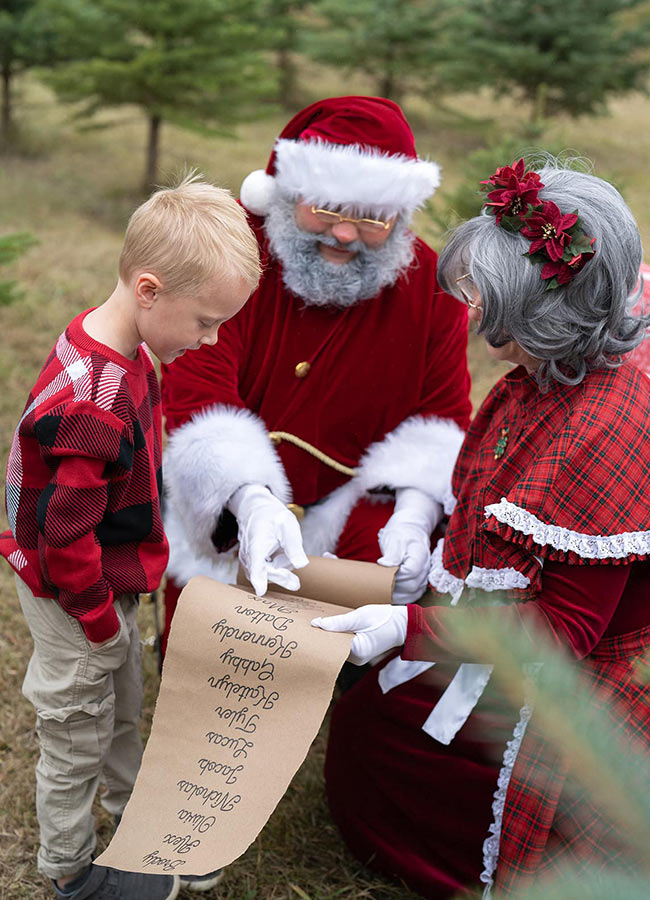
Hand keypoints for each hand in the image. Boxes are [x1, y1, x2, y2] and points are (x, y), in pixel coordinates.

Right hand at [227, 484, 308, 595]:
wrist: (256, 510)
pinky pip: (264, 572)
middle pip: (264, 575)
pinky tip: (281, 557)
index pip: (256, 564)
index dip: (258, 579)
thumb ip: (294, 546)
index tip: (261, 592)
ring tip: (285, 556)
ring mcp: (248, 560)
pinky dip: (275, 568)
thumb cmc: (272, 516)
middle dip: (281, 577)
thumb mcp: (288, 526)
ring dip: (279, 571)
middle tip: (296, 583)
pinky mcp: (251, 564)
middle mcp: (248, 554)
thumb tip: (301, 565)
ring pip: (264, 575)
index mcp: (257, 544)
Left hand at [311, 605, 407, 665]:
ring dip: (330, 636)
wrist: (402, 624)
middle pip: (332, 648)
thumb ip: (338, 622)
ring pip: (337, 647)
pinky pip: (343, 645)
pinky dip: (338, 637)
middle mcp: (356, 659)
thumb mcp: (360, 616)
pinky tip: (331, 628)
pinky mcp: (358, 653)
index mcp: (357, 651)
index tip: (306, 630)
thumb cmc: (384, 618)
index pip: (331, 645)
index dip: (319, 637)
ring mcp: (357, 658)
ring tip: (318, 625)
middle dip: (322, 637)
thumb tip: (316, 624)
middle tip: (309, 626)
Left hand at [378, 487, 441, 603]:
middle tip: (378, 585)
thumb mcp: (394, 539)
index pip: (410, 573)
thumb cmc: (401, 534)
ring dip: (398, 596)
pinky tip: (389, 595)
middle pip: (412, 586)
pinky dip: (401, 597)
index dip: (396, 576)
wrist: (410, 531)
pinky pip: (413, 594)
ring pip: (414, 594)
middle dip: (394, 588)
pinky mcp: (419, 581)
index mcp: (420, 555)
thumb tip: (384, 564)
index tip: (383, 572)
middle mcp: (425, 568)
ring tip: (382, 593)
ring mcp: (424, 576)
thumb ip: (392, 553)